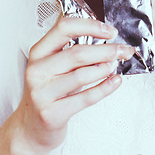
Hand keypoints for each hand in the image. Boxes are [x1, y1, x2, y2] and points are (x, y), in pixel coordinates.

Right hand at [11, 17, 134, 154]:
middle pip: (78, 52)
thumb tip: (109, 42)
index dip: (90, 26)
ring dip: (105, 68)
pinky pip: (85, 98)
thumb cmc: (49, 91)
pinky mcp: (51, 113)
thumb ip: (75, 52)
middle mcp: (38, 70)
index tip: (110, 31)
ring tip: (116, 65)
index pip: (64, 27)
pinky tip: (115, 81)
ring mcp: (42, 93)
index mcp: (39, 52)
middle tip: (123, 50)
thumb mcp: (55, 66)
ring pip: (82, 74)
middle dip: (107, 50)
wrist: (31, 127)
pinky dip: (104, 88)